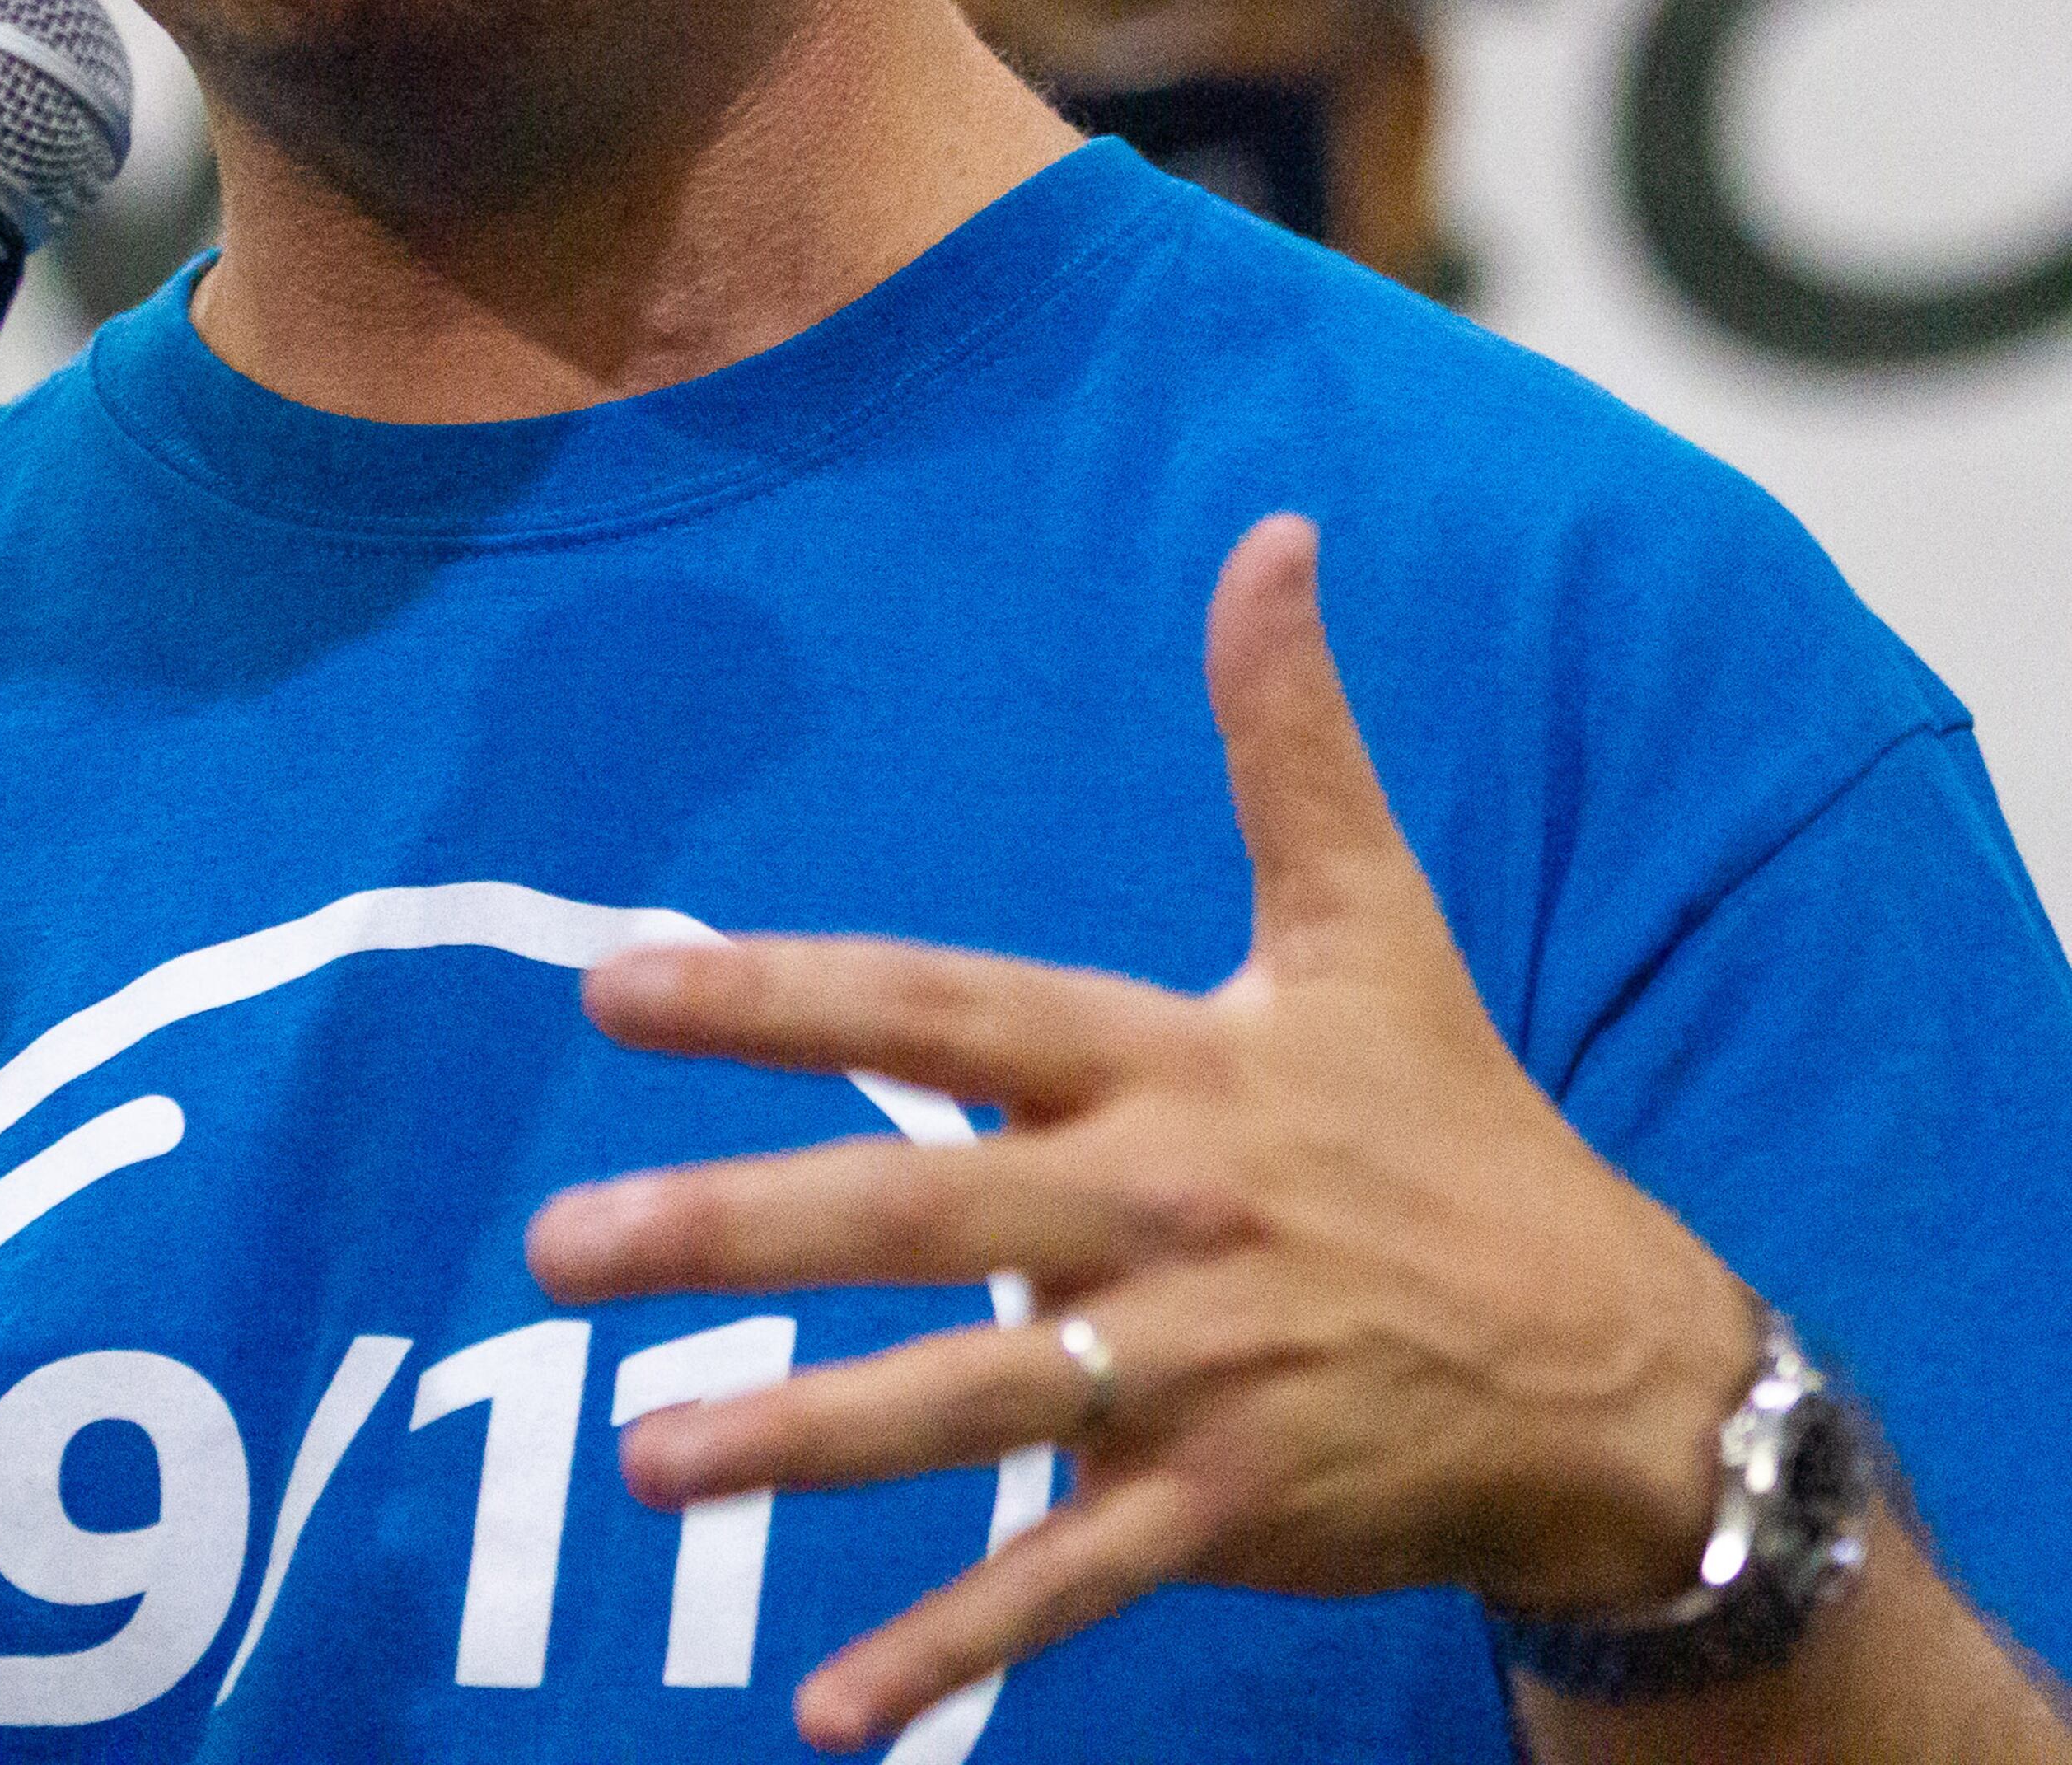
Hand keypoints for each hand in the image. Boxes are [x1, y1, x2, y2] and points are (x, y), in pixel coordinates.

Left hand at [527, 514, 1757, 1752]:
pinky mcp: (1230, 1515)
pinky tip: (826, 1712)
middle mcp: (1162, 1211)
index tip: (620, 989)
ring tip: (643, 1460)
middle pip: (919, 1215)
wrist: (1617, 1361)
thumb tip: (1276, 532)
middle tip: (561, 1250)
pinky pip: (1069, 1585)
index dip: (783, 996)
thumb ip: (1289, 737)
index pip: (940, 1008)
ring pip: (969, 1409)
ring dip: (804, 1444)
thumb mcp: (1372, 918)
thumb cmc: (1453, 1119)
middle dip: (736, 1228)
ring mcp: (1196, 1376)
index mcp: (1168, 1062)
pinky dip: (955, 1647)